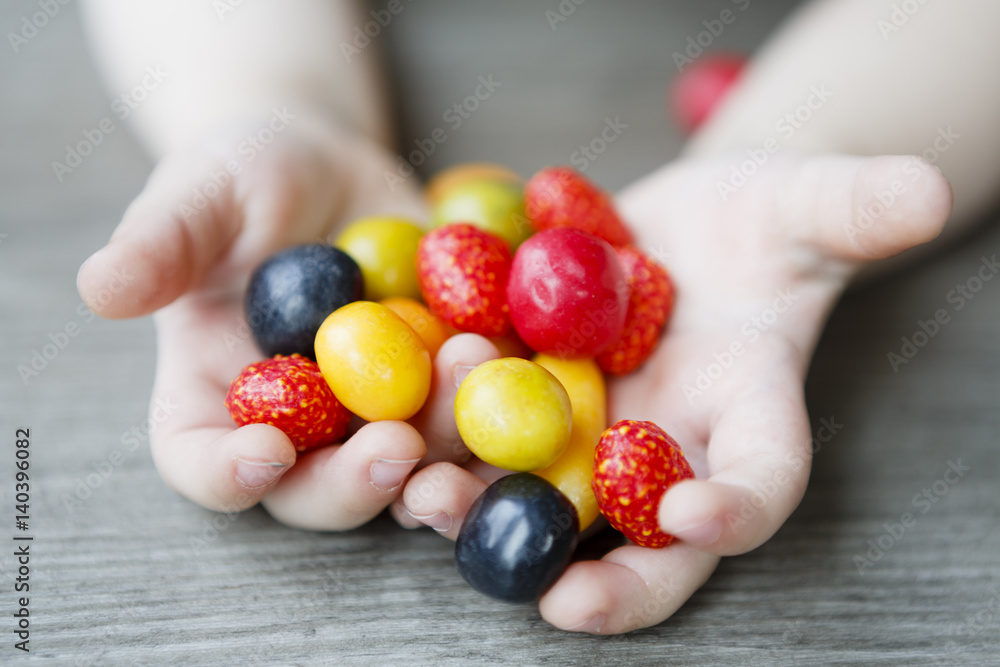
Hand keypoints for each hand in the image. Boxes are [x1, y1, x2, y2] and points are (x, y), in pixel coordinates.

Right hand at [76, 111, 476, 528]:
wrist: (329, 168)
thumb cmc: (243, 179)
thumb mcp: (198, 195)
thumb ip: (160, 243)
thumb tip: (101, 287)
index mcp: (215, 399)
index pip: (203, 463)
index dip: (228, 474)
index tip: (263, 451)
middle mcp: (297, 430)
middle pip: (318, 490)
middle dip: (357, 481)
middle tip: (396, 448)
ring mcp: (374, 417)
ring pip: (411, 465)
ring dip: (445, 443)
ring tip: (470, 369)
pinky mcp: (443, 391)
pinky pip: (477, 418)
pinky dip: (503, 408)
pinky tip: (531, 371)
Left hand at [396, 151, 951, 631]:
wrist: (679, 223)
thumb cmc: (761, 220)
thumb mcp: (810, 203)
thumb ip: (858, 207)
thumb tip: (928, 190)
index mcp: (745, 422)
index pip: (760, 484)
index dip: (737, 510)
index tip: (699, 516)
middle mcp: (662, 451)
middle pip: (634, 532)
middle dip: (597, 569)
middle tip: (555, 595)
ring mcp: (586, 432)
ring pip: (536, 494)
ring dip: (486, 511)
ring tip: (434, 509)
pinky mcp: (517, 397)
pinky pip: (472, 433)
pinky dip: (432, 440)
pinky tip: (389, 438)